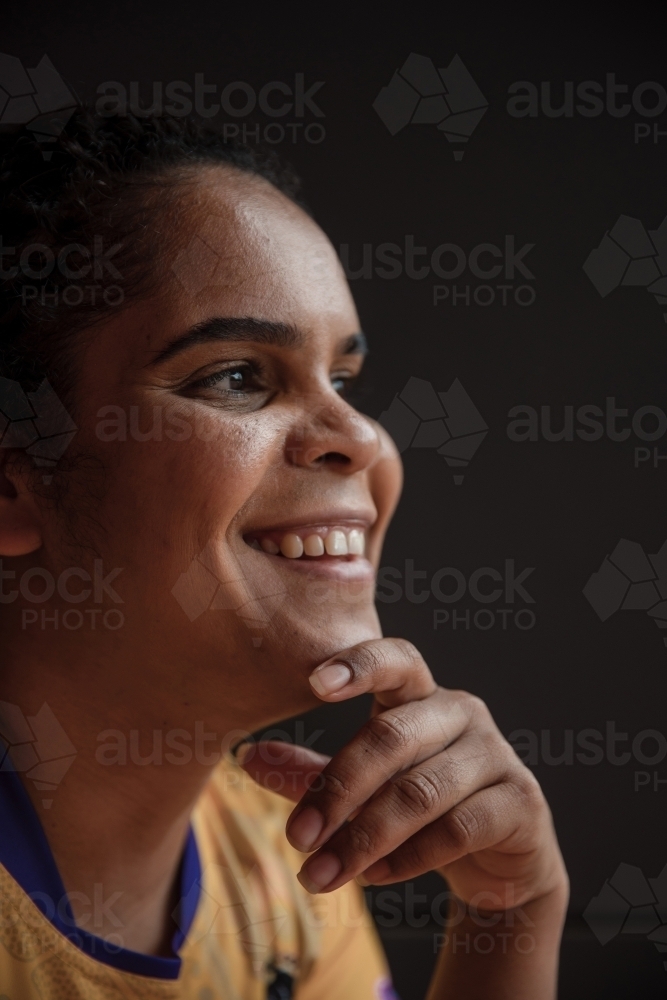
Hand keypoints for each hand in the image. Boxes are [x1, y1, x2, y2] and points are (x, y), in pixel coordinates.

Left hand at [238, 638, 566, 912]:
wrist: (501, 862)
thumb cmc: (424, 808)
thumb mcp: (364, 789)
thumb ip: (314, 772)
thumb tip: (248, 758)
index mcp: (421, 696)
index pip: (396, 660)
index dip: (360, 664)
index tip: (315, 684)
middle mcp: (461, 712)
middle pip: (393, 737)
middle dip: (338, 790)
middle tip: (296, 840)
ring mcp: (495, 754)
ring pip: (421, 791)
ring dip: (363, 838)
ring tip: (319, 876)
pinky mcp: (519, 801)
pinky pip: (457, 828)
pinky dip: (408, 858)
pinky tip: (375, 876)